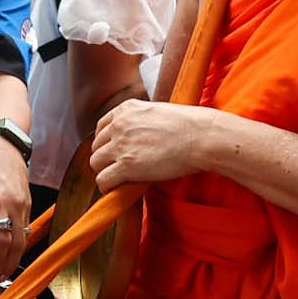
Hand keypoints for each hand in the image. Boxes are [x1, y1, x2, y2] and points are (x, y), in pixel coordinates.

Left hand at [0, 131, 29, 280]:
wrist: (2, 145)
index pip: (2, 240)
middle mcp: (15, 205)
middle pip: (17, 245)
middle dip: (7, 265)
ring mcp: (25, 205)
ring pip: (24, 239)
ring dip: (12, 256)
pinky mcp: (29, 204)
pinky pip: (25, 230)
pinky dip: (15, 243)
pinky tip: (0, 247)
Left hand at [90, 99, 210, 190]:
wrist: (202, 137)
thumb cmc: (190, 126)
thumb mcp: (158, 112)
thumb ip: (141, 121)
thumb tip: (138, 136)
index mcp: (126, 109)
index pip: (101, 128)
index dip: (106, 143)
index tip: (113, 152)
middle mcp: (119, 125)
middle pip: (96, 147)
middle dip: (105, 158)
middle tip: (118, 168)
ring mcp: (121, 145)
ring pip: (95, 163)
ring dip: (105, 172)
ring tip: (118, 180)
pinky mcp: (126, 165)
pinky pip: (103, 179)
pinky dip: (107, 186)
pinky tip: (116, 189)